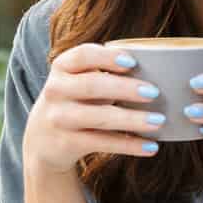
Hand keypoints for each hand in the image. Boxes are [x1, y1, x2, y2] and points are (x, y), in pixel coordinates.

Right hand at [21, 44, 164, 172]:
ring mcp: (59, 118)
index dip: (107, 57)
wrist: (42, 139)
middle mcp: (56, 90)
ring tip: (159, 121)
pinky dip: (129, 144)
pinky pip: (102, 143)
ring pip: (99, 118)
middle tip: (155, 92)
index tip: (133, 62)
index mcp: (63, 67)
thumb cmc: (76, 100)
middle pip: (92, 86)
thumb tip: (160, 72)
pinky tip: (151, 146)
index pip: (82, 55)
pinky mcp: (66, 143)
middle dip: (125, 89)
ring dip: (132, 119)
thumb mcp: (80, 80)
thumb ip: (107, 73)